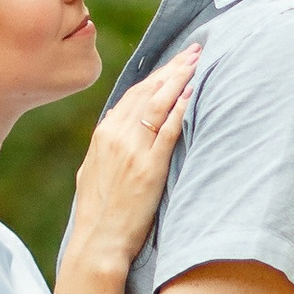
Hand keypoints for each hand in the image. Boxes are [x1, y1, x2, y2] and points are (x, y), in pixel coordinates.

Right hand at [63, 46, 199, 272]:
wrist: (98, 243)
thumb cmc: (98, 214)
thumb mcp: (93, 171)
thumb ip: (106, 147)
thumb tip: (115, 126)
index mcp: (102, 135)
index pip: (134, 94)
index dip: (158, 75)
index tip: (176, 61)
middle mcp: (115, 136)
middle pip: (149, 91)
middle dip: (174, 68)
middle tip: (195, 50)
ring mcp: (132, 151)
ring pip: (159, 104)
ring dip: (180, 79)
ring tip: (199, 61)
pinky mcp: (149, 168)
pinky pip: (168, 130)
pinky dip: (181, 108)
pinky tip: (193, 93)